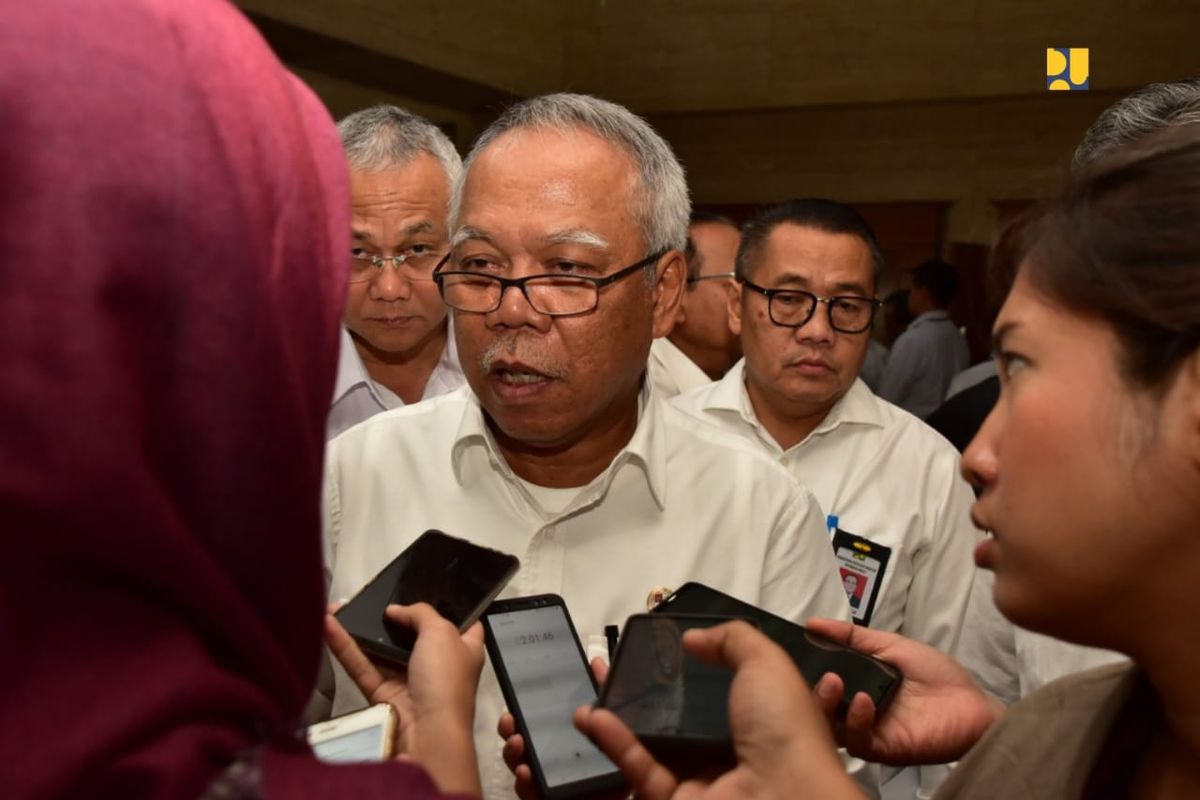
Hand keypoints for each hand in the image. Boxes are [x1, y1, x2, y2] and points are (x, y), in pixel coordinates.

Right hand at [325, 603, 483, 795]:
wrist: (427, 734)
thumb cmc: (446, 679)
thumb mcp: (442, 632)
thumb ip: (420, 613)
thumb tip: (395, 611)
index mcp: (464, 649)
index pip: (462, 623)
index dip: (448, 606)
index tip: (427, 590)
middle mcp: (437, 664)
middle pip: (413, 634)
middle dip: (393, 616)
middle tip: (370, 595)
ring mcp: (408, 680)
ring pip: (382, 649)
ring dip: (361, 629)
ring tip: (339, 606)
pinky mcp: (382, 695)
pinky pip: (362, 666)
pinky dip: (345, 647)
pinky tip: (328, 625)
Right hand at [498, 658, 609, 799]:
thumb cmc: (631, 762)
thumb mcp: (622, 721)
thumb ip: (607, 692)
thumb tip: (596, 662)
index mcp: (573, 738)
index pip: (541, 723)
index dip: (523, 713)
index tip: (513, 703)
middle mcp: (560, 760)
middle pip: (525, 744)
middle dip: (512, 731)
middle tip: (510, 721)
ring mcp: (556, 783)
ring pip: (523, 768)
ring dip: (513, 755)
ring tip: (517, 743)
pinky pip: (534, 795)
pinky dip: (526, 784)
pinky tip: (525, 773)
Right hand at [575, 621, 864, 799]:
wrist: (784, 797)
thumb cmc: (783, 727)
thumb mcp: (767, 664)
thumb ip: (732, 640)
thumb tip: (692, 637)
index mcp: (759, 718)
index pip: (720, 690)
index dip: (688, 668)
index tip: (658, 648)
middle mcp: (730, 749)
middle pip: (678, 717)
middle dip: (643, 692)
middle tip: (612, 667)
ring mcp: (701, 779)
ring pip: (652, 744)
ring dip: (619, 718)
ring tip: (592, 689)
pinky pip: (641, 769)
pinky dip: (615, 744)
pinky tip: (591, 716)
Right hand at [806, 617, 1003, 765]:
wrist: (972, 704)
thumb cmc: (938, 676)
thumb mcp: (891, 645)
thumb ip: (853, 636)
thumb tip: (813, 622)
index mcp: (856, 687)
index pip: (821, 683)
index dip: (806, 673)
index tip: (795, 656)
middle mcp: (857, 711)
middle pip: (820, 707)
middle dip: (813, 691)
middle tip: (819, 674)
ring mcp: (869, 732)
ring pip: (832, 728)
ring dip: (828, 706)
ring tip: (834, 683)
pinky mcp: (884, 749)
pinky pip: (859, 743)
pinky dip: (857, 723)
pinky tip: (865, 703)